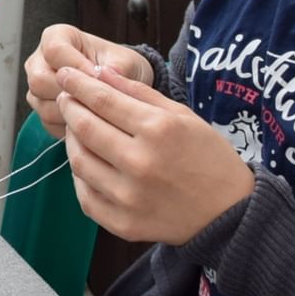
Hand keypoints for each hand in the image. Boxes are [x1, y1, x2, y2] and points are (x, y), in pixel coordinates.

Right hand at [22, 24, 152, 138]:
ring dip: (71, 112)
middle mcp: (40, 59)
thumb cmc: (118, 66)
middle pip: (39, 80)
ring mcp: (37, 85)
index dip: (77, 67)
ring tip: (95, 110)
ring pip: (41, 104)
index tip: (98, 78)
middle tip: (96, 99)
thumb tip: (110, 78)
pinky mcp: (40, 107)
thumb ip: (118, 68)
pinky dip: (69, 125)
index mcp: (57, 37)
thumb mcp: (126, 61)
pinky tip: (87, 119)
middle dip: (70, 93)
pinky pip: (47, 122)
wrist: (118, 85)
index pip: (54, 50)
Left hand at [56, 66, 252, 244]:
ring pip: (79, 161)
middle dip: (69, 106)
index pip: (102, 100)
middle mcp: (140, 163)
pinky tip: (87, 161)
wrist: (230, 213)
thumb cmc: (209, 158)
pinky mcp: (123, 223)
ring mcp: (129, 197)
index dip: (77, 84)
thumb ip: (139, 92)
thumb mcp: (182, 115)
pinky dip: (79, 175)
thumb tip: (99, 72)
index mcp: (158, 130)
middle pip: (85, 128)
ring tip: (76, 127)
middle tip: (66, 97)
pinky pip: (85, 196)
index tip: (64, 74)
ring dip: (71, 139)